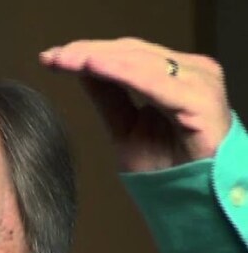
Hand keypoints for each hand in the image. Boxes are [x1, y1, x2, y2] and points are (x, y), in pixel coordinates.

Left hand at [39, 37, 231, 171]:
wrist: (196, 200)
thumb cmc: (170, 169)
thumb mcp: (126, 129)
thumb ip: (109, 98)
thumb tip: (82, 68)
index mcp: (174, 76)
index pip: (126, 55)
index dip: (87, 52)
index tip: (51, 58)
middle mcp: (190, 73)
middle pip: (131, 53)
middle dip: (87, 53)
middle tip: (52, 57)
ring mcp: (199, 83)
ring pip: (140, 62)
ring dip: (98, 59)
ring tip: (67, 60)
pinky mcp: (201, 101)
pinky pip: (156, 83)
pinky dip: (123, 73)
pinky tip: (95, 67)